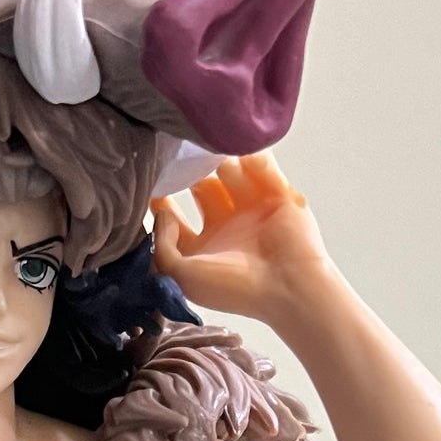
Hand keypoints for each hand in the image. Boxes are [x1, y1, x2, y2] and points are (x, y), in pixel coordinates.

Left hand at [152, 153, 331, 327]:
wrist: (288, 286)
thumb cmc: (235, 288)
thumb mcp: (182, 275)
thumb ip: (161, 245)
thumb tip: (162, 213)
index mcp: (202, 248)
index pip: (174, 217)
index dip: (161, 200)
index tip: (151, 181)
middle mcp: (226, 226)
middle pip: (202, 186)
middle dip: (191, 172)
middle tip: (182, 155)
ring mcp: (252, 209)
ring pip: (230, 171)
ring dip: (220, 160)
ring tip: (212, 152)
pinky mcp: (277, 194)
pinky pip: (261, 164)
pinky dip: (251, 155)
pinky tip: (240, 153)